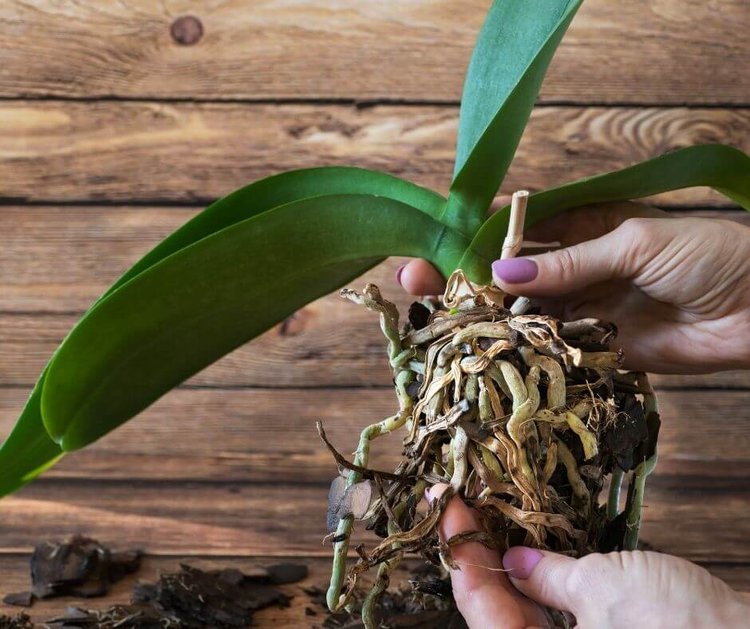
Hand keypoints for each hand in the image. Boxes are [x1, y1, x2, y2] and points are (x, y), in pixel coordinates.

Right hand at [397, 202, 749, 372]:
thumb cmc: (710, 252)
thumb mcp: (635, 242)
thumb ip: (569, 263)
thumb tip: (499, 275)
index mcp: (583, 228)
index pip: (517, 230)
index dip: (474, 237)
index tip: (433, 244)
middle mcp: (575, 269)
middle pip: (509, 276)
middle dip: (464, 279)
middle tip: (415, 282)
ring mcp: (584, 311)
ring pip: (523, 316)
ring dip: (486, 321)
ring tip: (438, 323)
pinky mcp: (598, 351)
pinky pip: (552, 352)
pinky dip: (521, 354)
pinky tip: (484, 357)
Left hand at [431, 486, 748, 628]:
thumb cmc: (678, 628)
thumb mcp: (603, 591)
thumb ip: (549, 578)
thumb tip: (515, 562)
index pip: (478, 603)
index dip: (459, 548)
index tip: (446, 505)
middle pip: (493, 609)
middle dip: (474, 555)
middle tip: (460, 505)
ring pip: (521, 611)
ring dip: (502, 564)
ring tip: (488, 515)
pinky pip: (554, 613)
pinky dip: (538, 579)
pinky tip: (532, 544)